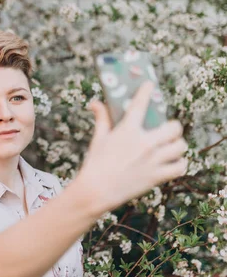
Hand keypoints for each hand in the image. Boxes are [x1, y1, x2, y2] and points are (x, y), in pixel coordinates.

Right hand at [77, 81, 187, 214]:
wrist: (96, 191)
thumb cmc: (95, 163)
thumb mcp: (98, 138)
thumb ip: (102, 119)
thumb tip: (95, 103)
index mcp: (128, 131)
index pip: (141, 103)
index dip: (146, 91)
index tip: (150, 85)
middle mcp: (145, 144)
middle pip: (174, 127)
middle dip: (173, 127)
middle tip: (167, 129)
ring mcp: (153, 161)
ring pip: (180, 147)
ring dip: (177, 145)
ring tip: (172, 146)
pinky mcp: (156, 176)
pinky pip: (180, 167)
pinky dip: (179, 164)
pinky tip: (173, 162)